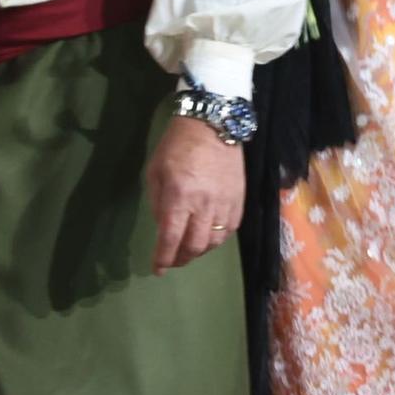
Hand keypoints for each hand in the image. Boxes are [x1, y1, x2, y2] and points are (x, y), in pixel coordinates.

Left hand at [146, 115, 244, 273]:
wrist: (212, 124)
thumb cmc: (176, 146)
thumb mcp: (155, 172)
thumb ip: (157, 203)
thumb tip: (163, 227)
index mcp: (179, 196)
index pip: (171, 238)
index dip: (163, 259)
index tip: (158, 270)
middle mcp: (204, 204)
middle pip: (195, 245)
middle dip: (181, 258)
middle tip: (173, 260)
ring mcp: (225, 202)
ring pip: (215, 241)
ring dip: (200, 250)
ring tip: (191, 249)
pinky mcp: (240, 198)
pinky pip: (231, 228)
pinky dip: (219, 238)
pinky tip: (210, 235)